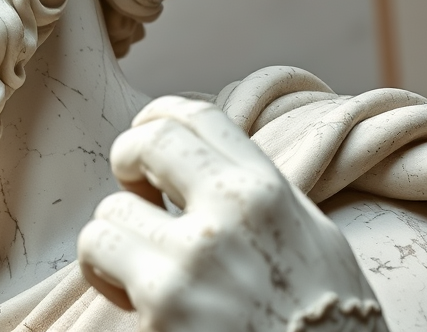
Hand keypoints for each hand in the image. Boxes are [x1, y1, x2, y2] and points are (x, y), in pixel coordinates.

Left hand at [77, 96, 385, 330]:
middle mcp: (234, 213)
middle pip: (147, 141)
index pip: (198, 116)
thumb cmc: (328, 329)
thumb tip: (211, 162)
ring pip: (110, 208)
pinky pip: (98, 253)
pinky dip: (103, 272)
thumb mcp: (316, 244)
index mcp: (271, 194)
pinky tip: (133, 296)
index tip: (146, 142)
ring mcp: (194, 258)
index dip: (157, 119)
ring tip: (143, 265)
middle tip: (136, 195)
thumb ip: (263, 197)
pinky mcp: (163, 303)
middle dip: (127, 159)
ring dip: (116, 235)